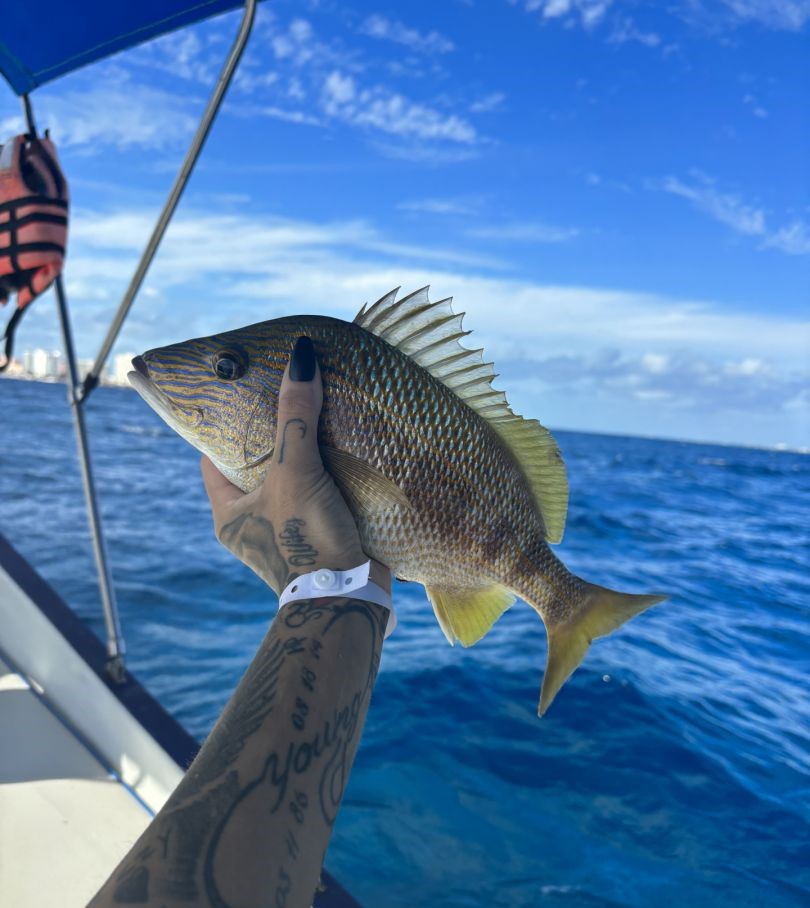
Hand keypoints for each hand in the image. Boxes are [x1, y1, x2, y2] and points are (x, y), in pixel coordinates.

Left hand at [201, 335, 390, 596]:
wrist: (351, 599)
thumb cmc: (306, 539)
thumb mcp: (295, 473)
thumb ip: (295, 417)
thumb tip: (300, 355)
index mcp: (228, 513)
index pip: (214, 459)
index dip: (226, 428)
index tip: (245, 396)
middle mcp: (254, 523)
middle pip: (258, 466)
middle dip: (276, 435)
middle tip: (290, 395)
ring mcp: (289, 531)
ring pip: (294, 479)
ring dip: (309, 453)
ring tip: (322, 412)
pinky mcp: (322, 535)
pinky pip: (323, 494)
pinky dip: (333, 472)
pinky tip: (349, 445)